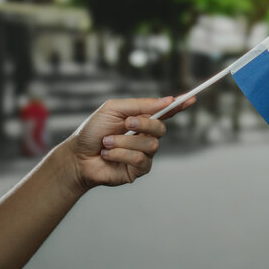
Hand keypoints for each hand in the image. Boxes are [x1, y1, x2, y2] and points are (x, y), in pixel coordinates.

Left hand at [62, 96, 195, 192]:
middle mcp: (146, 136)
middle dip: (144, 124)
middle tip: (127, 123)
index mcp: (141, 119)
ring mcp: (144, 154)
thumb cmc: (93, 131)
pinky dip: (121, 154)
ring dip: (124, 142)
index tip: (191, 98)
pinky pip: (141, 159)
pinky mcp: (139, 170)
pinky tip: (109, 155)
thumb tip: (167, 100)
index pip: (165, 112)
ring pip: (150, 144)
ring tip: (107, 143)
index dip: (179, 106)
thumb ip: (140, 104)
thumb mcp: (113, 109)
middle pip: (161, 128)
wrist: (77, 157)